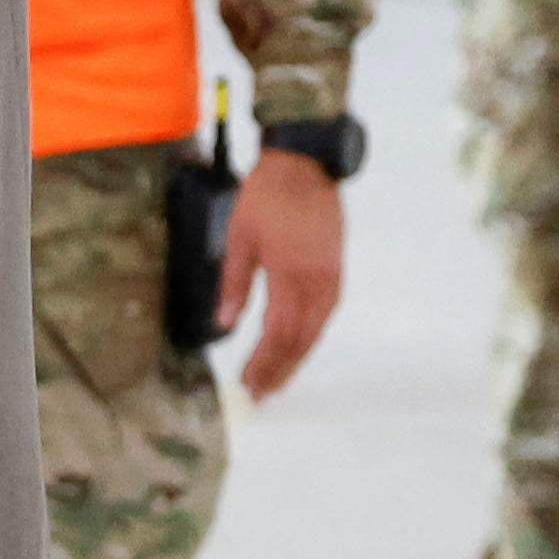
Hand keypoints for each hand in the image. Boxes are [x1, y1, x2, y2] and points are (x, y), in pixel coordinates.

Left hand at [218, 146, 346, 399]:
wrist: (305, 163)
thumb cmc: (266, 195)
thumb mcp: (239, 237)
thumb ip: (233, 284)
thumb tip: (222, 325)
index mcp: (289, 272)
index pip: (277, 332)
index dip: (262, 362)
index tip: (246, 383)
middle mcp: (316, 280)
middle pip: (300, 338)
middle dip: (279, 369)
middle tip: (261, 395)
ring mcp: (331, 275)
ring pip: (316, 330)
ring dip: (297, 358)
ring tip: (278, 381)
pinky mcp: (336, 269)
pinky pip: (325, 313)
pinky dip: (310, 336)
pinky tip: (298, 347)